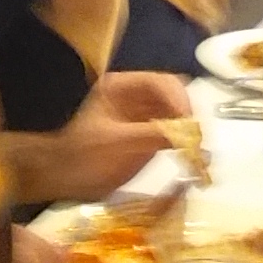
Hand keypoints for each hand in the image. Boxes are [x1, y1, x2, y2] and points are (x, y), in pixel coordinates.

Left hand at [7, 71, 192, 203]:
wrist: (63, 180)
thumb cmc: (82, 158)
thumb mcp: (117, 144)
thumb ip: (154, 135)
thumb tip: (192, 134)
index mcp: (121, 87)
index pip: (161, 82)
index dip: (180, 100)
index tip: (191, 124)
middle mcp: (135, 95)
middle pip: (174, 95)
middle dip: (189, 113)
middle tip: (198, 138)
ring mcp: (142, 115)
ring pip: (177, 113)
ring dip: (190, 128)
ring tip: (199, 148)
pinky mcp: (148, 135)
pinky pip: (174, 132)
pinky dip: (186, 141)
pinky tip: (193, 154)